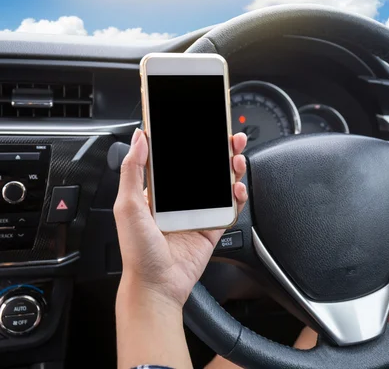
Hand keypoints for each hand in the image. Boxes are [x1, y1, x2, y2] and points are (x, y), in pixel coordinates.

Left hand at [114, 128, 247, 309]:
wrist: (157, 286)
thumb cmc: (138, 252)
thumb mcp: (127, 206)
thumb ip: (133, 170)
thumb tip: (139, 138)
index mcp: (157, 192)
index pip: (177, 159)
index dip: (190, 142)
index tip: (200, 127)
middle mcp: (178, 200)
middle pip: (203, 168)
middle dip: (218, 150)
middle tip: (228, 137)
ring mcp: (197, 213)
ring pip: (219, 184)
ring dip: (230, 168)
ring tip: (237, 157)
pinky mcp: (212, 228)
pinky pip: (229, 207)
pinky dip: (236, 195)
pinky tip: (236, 187)